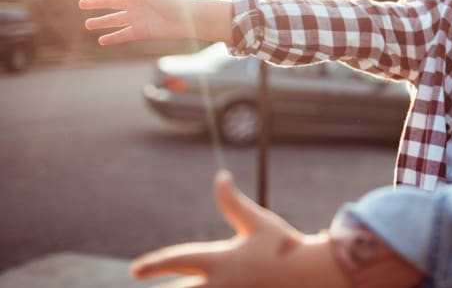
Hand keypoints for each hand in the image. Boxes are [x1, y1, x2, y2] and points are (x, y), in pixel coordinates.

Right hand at [79, 0, 228, 44]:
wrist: (189, 19)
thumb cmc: (173, 1)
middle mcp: (136, 4)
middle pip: (112, 4)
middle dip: (97, 4)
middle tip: (81, 5)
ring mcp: (138, 18)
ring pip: (115, 20)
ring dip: (101, 22)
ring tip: (87, 24)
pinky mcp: (141, 32)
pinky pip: (123, 35)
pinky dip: (113, 38)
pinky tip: (101, 41)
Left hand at [131, 170, 350, 287]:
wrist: (312, 274)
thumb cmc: (284, 245)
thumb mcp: (257, 222)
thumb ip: (232, 202)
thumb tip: (220, 177)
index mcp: (221, 260)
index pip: (179, 260)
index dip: (155, 265)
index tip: (136, 270)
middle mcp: (221, 284)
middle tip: (144, 281)